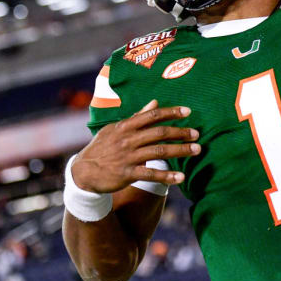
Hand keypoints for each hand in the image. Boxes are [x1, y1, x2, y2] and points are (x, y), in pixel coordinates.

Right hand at [72, 100, 199, 192]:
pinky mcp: (127, 174)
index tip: (188, 112)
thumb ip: (137, 117)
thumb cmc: (102, 147)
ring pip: (159, 152)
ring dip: (180, 151)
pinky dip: (167, 176)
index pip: (152, 115)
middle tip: (197, 134)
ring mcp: (127, 157)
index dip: (170, 112)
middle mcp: (127, 140)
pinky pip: (151, 175)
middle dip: (180, 132)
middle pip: (159, 133)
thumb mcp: (115, 129)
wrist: (83, 172)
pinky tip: (181, 178)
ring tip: (196, 150)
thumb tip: (155, 102)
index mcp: (125, 126)